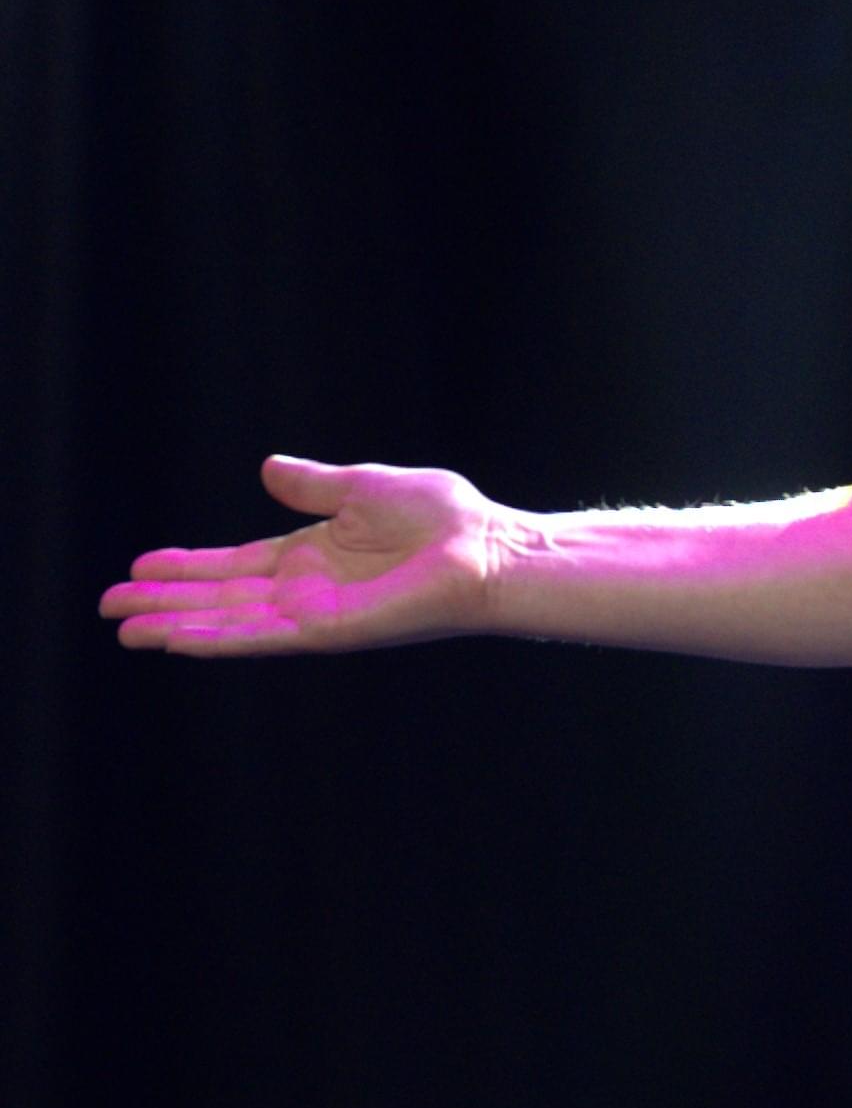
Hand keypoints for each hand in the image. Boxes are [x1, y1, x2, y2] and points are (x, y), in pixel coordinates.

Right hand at [99, 454, 502, 656]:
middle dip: (164, 602)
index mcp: (312, 555)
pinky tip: (177, 639)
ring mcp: (314, 614)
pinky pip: (263, 637)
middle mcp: (306, 590)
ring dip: (176, 625)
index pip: (234, 566)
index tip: (140, 568)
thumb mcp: (365, 487)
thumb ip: (313, 485)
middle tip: (109, 607)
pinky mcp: (330, 632)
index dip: (186, 569)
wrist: (487, 548)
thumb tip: (267, 468)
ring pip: (229, 623)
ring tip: (124, 629)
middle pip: (219, 599)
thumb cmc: (443, 518)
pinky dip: (218, 639)